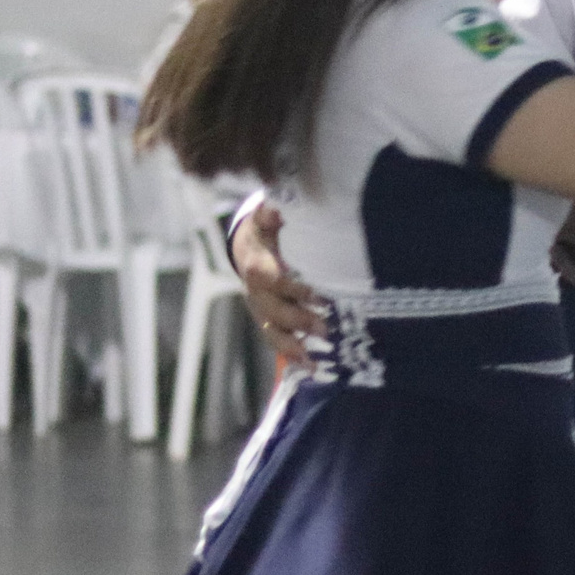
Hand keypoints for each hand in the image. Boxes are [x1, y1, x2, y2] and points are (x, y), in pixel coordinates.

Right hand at [230, 201, 325, 363]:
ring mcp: (260, 309)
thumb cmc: (265, 231)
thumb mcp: (266, 217)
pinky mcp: (266, 321)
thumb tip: (274, 207)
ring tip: (315, 360)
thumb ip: (270, 213)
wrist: (246, 247)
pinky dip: (292, 355)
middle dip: (300, 321)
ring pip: (273, 331)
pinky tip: (311, 367)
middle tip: (328, 329)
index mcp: (257, 265)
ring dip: (294, 346)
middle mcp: (255, 292)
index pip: (273, 281)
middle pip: (275, 310)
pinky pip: (276, 340)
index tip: (320, 296)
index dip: (294, 290)